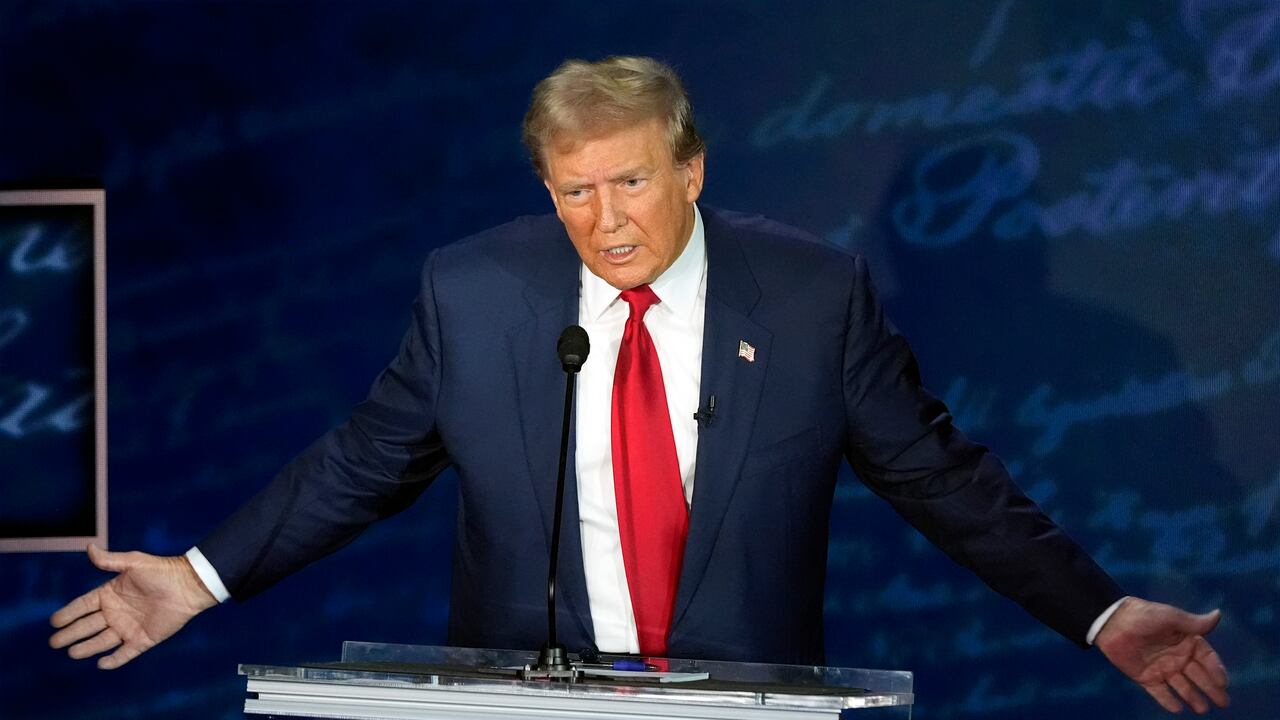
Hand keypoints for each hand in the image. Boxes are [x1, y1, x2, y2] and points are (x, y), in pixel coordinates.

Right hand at [49, 544, 217, 668]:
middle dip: (71, 633)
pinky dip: (114, 660)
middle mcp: (116, 612)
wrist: (189, 585)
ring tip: (72, 652)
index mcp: (110, 594)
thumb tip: (89, 548)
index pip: (83, 606)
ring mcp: (129, 627)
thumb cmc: (162, 571)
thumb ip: (110, 560)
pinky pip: (126, 653)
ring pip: (102, 641)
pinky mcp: (143, 639)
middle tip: (54, 642)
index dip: (68, 613)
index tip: (54, 621)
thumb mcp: (134, 562)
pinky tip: (102, 664)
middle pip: (88, 626)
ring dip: (87, 647)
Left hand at [1095, 597, 1229, 713]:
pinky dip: (1167, 700)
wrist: (1111, 622)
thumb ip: (1194, 623)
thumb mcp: (1170, 617)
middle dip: (1210, 688)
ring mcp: (1161, 667)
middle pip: (1198, 675)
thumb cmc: (1143, 616)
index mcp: (1185, 641)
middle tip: (1223, 702)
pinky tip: (1177, 709)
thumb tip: (1218, 615)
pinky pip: (1159, 692)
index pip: (1206, 658)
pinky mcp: (1145, 677)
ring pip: (1181, 686)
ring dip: (1192, 697)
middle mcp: (1177, 656)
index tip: (1223, 682)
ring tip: (1202, 709)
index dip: (1216, 670)